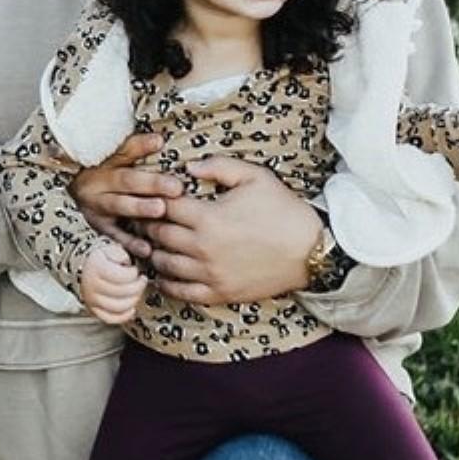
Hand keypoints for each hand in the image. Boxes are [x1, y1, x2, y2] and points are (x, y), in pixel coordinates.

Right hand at [68, 133, 182, 259]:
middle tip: (175, 186)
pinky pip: (115, 235)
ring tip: (159, 209)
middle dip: (151, 183)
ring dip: (140, 208)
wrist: (73, 193)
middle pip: (126, 180)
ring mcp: (97, 206)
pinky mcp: (99, 227)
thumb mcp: (112, 156)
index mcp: (104, 161)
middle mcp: (99, 183)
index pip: (123, 151)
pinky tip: (146, 249)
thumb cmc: (101, 172)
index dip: (140, 146)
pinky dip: (130, 243)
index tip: (160, 142)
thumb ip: (134, 147)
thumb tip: (159, 139)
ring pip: (119, 205)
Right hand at [79, 241, 147, 324]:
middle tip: (141, 281)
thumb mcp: (108, 248)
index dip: (134, 274)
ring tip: (136, 292)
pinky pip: (110, 318)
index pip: (123, 276)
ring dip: (133, 300)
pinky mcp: (93, 309)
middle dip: (137, 287)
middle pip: (123, 292)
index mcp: (96, 268)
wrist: (81, 267)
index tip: (135, 270)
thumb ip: (120, 253)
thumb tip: (127, 262)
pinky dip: (124, 316)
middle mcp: (92, 286)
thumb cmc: (98, 258)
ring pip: (119, 307)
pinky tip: (131, 308)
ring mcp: (92, 299)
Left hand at [142, 157, 316, 304]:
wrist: (312, 251)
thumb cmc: (284, 210)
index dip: (154, 198)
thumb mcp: (255, 177)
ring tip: (154, 242)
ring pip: (164, 264)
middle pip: (159, 235)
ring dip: (154, 251)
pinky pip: (181, 292)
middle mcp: (203, 248)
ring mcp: (210, 274)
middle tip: (146, 217)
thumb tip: (187, 166)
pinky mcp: (219, 293)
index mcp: (208, 217)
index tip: (154, 196)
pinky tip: (164, 274)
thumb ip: (219, 166)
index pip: (164, 206)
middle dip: (149, 223)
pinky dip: (167, 283)